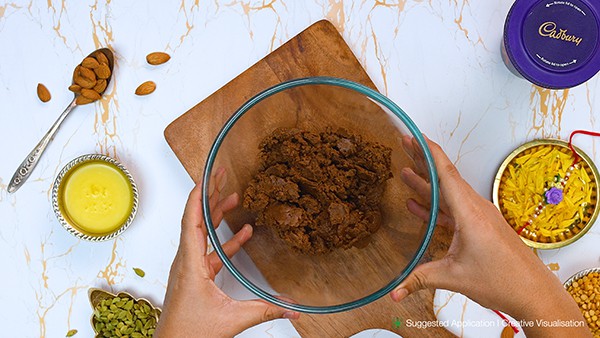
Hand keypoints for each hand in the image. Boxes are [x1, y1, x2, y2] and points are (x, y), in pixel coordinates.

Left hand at [155, 168, 299, 337]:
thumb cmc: (189, 333)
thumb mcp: (231, 319)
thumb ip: (264, 310)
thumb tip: (292, 305)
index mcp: (190, 264)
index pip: (191, 220)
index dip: (198, 195)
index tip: (206, 176)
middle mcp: (187, 261)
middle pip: (196, 220)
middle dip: (210, 195)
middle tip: (221, 176)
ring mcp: (190, 268)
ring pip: (203, 233)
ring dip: (217, 215)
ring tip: (233, 197)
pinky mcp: (196, 276)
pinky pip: (211, 251)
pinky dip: (226, 240)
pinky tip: (243, 234)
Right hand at [391, 136, 589, 336]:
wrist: (533, 292)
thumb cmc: (503, 281)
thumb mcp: (454, 278)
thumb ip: (420, 280)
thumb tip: (395, 291)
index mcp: (470, 214)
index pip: (446, 174)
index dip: (428, 152)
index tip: (414, 136)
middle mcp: (476, 209)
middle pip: (445, 177)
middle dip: (423, 159)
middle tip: (404, 143)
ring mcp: (479, 216)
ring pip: (448, 193)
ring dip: (427, 183)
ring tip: (405, 172)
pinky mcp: (481, 226)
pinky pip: (454, 208)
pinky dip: (436, 205)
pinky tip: (419, 206)